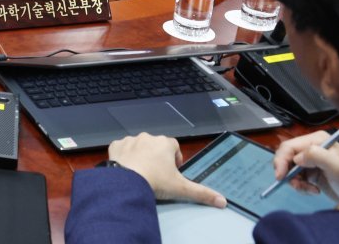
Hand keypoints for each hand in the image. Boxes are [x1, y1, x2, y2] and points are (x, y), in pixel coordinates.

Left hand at [107, 134, 225, 206]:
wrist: (126, 181)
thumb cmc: (156, 181)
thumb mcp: (181, 188)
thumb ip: (203, 193)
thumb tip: (223, 201)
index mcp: (165, 143)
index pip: (174, 146)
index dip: (175, 158)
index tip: (173, 171)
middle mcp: (147, 137)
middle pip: (156, 145)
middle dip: (157, 157)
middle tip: (157, 175)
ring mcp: (130, 140)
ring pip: (138, 146)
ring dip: (141, 156)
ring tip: (141, 173)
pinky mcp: (115, 145)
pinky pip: (122, 149)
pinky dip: (124, 156)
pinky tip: (126, 169)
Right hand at [274, 131, 338, 202]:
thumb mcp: (336, 166)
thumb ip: (316, 156)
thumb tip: (296, 158)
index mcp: (316, 140)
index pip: (289, 147)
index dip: (281, 161)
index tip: (280, 177)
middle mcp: (311, 148)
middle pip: (286, 158)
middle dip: (288, 173)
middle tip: (297, 186)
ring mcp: (310, 160)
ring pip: (290, 169)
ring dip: (297, 182)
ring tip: (311, 190)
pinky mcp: (311, 172)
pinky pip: (297, 178)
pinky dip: (302, 186)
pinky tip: (314, 190)